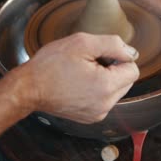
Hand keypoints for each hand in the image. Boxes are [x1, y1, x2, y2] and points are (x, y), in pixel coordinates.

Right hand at [8, 32, 139, 123]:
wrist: (28, 88)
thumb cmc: (51, 64)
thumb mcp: (82, 43)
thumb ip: (113, 44)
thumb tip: (132, 53)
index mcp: (106, 87)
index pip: (133, 69)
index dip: (119, 57)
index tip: (100, 55)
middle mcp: (105, 104)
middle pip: (126, 81)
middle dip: (113, 69)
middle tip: (89, 62)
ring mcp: (98, 113)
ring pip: (116, 90)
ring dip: (106, 79)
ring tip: (83, 73)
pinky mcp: (90, 117)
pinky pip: (105, 99)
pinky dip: (97, 90)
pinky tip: (79, 83)